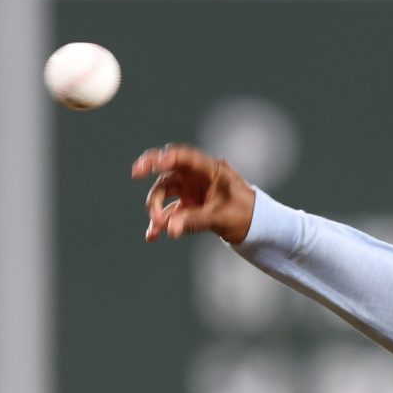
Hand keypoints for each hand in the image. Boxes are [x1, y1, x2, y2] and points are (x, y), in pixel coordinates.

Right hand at [132, 144, 255, 244]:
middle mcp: (197, 177)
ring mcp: (191, 191)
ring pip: (164, 193)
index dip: (167, 157)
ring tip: (157, 226)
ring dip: (157, 208)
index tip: (153, 163)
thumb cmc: (246, 215)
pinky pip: (170, 212)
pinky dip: (163, 223)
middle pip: (168, 169)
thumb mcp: (221, 218)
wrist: (257, 228)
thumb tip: (170, 230)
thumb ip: (194, 221)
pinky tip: (152, 236)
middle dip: (150, 171)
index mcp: (211, 170)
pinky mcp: (189, 207)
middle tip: (135, 173)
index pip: (185, 157)